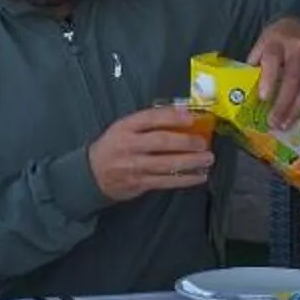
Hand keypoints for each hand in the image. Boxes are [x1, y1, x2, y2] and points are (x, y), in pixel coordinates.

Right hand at [85, 104, 217, 203]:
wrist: (91, 174)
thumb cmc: (113, 147)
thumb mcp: (123, 128)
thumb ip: (147, 123)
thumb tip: (181, 116)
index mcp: (125, 127)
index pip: (151, 118)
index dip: (173, 117)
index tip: (191, 117)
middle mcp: (129, 146)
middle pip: (162, 142)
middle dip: (187, 142)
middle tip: (204, 142)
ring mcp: (135, 166)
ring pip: (167, 164)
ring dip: (191, 162)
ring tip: (208, 159)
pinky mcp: (140, 183)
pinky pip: (167, 181)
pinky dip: (186, 179)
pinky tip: (199, 176)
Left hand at [246, 16, 299, 130]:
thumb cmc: (280, 36)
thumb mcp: (264, 41)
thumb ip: (257, 62)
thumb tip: (245, 90)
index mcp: (276, 40)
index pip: (272, 60)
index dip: (269, 80)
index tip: (263, 98)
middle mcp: (298, 47)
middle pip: (292, 80)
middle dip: (283, 104)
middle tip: (274, 124)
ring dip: (297, 111)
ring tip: (287, 126)